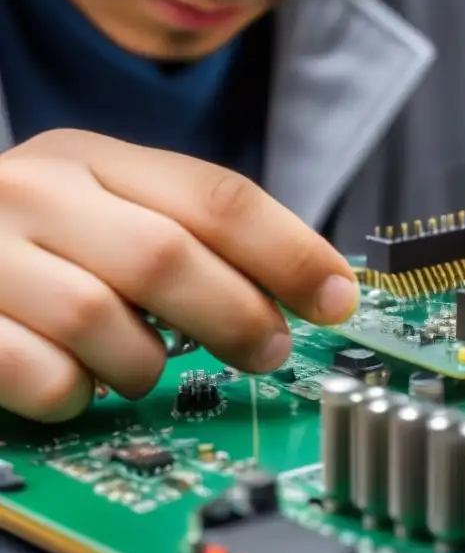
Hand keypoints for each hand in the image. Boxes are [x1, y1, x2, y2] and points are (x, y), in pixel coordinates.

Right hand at [0, 130, 357, 422]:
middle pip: (169, 255)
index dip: (292, 251)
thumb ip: (191, 231)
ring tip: (145, 366)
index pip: (218, 197)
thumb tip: (310, 282)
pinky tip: (78, 384)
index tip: (339, 298)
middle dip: (237, 314)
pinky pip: (41, 374)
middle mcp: (37, 191)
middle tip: (267, 350)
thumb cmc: (37, 240)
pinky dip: (77, 393)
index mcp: (95, 158)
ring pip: (102, 320)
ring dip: (146, 362)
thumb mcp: (109, 208)